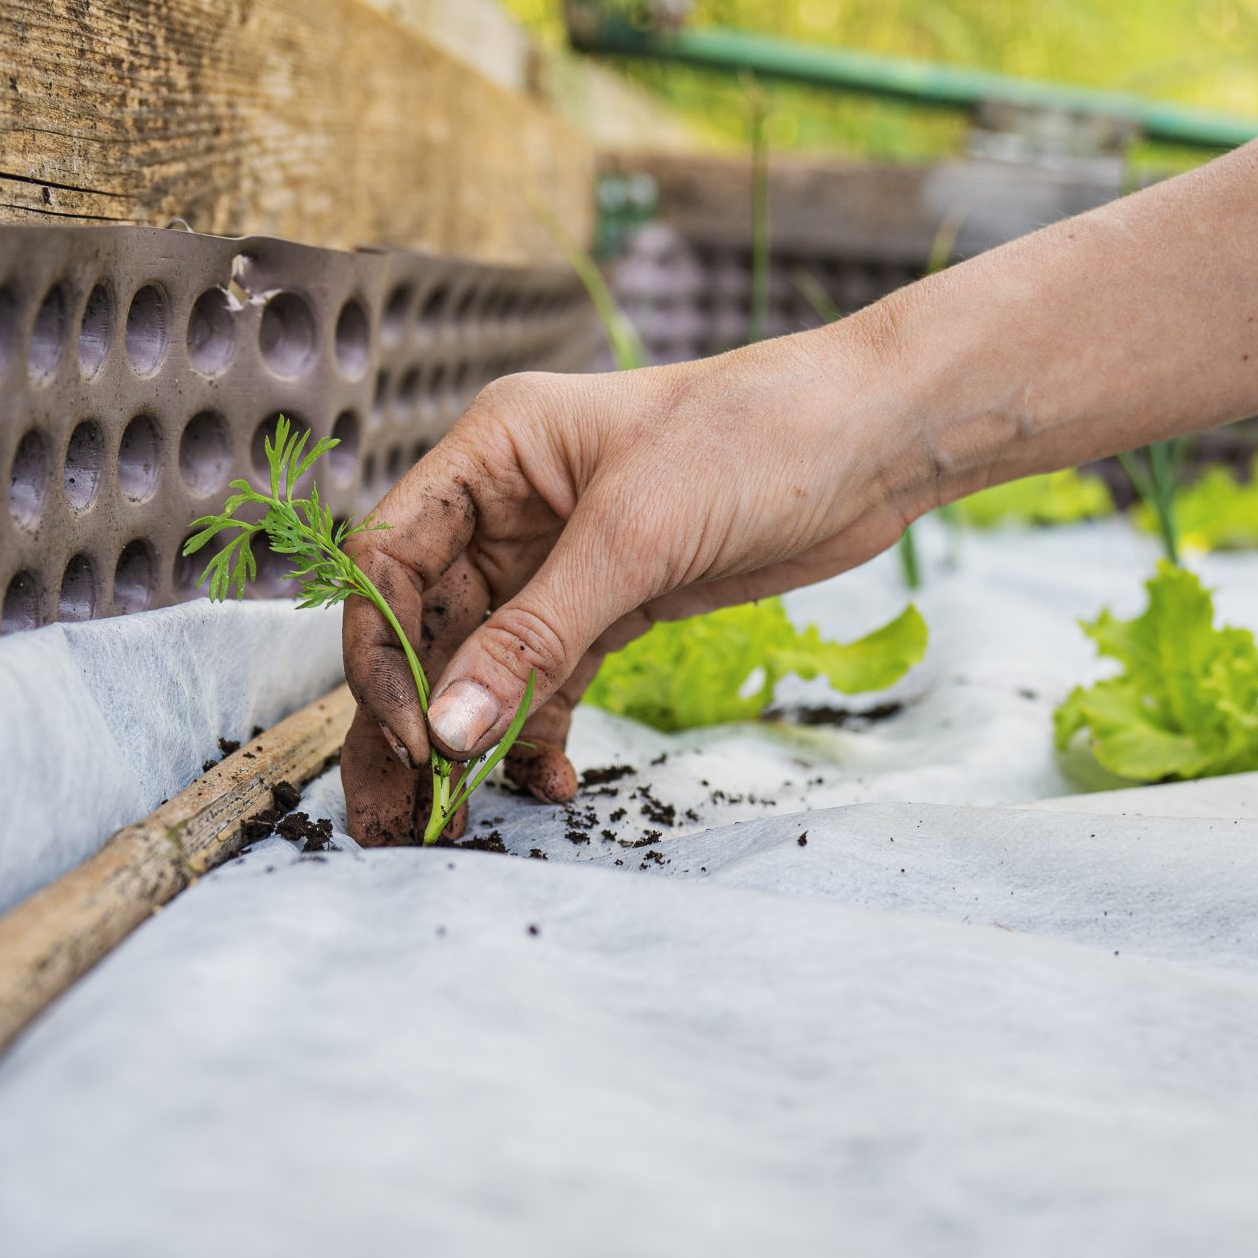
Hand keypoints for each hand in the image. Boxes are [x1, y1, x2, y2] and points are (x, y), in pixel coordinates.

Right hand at [338, 324, 927, 844]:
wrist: (873, 440)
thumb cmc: (755, 438)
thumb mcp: (632, 538)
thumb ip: (535, 638)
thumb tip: (448, 728)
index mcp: (491, 453)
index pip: (392, 561)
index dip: (384, 652)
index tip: (415, 733)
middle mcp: (509, 506)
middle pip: (425, 624)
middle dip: (413, 717)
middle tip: (400, 811)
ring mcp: (558, 559)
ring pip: (482, 663)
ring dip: (471, 738)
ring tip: (457, 818)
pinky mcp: (613, 604)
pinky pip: (549, 680)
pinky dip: (538, 732)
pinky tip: (548, 780)